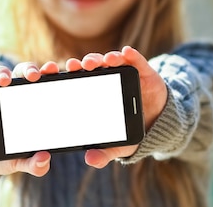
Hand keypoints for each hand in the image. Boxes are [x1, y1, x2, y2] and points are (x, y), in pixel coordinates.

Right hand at [0, 61, 60, 176]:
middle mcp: (10, 92)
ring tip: (6, 81)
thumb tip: (45, 160)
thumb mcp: (17, 161)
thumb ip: (32, 164)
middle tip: (35, 76)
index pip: (40, 82)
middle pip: (22, 72)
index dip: (48, 73)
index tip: (55, 70)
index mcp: (27, 102)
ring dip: (3, 73)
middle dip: (29, 70)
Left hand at [65, 46, 166, 168]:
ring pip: (109, 60)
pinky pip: (135, 60)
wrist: (158, 121)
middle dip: (81, 64)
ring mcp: (124, 72)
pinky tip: (127, 52)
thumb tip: (90, 159)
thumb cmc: (130, 130)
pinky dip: (131, 55)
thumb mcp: (117, 145)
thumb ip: (104, 152)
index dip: (65, 75)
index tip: (53, 73)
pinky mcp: (142, 70)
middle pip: (91, 67)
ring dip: (102, 58)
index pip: (77, 80)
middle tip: (74, 66)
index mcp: (94, 93)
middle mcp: (107, 78)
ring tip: (99, 61)